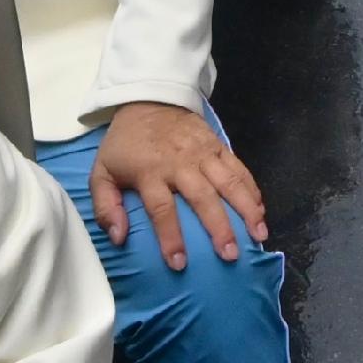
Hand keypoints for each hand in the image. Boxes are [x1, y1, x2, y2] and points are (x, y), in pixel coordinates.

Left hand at [89, 100, 267, 270]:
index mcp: (149, 172)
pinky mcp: (218, 145)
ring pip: (229, 182)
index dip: (171, 237)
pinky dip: (252, 189)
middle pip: (203, 198)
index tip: (178, 263)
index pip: (162, 209)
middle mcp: (180, 164)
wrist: (149, 99)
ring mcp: (203, 153)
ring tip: (259, 235)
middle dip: (219, 228)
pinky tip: (261, 211)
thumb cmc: (125, 144)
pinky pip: (239, 168)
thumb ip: (105, 206)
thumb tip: (119, 237)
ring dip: (246, 209)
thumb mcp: (101, 171)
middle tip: (230, 255)